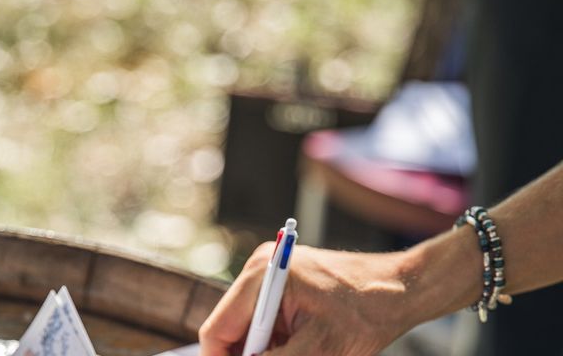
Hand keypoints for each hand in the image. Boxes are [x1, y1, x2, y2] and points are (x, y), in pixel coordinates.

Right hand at [199, 243, 419, 355]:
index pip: (218, 328)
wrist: (399, 287)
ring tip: (302, 352)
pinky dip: (277, 343)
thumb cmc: (364, 312)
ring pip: (248, 328)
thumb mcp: (319, 350)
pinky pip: (266, 322)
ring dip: (265, 352)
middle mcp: (259, 269)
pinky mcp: (283, 284)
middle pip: (230, 328)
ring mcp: (271, 274)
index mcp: (262, 276)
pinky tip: (304, 348)